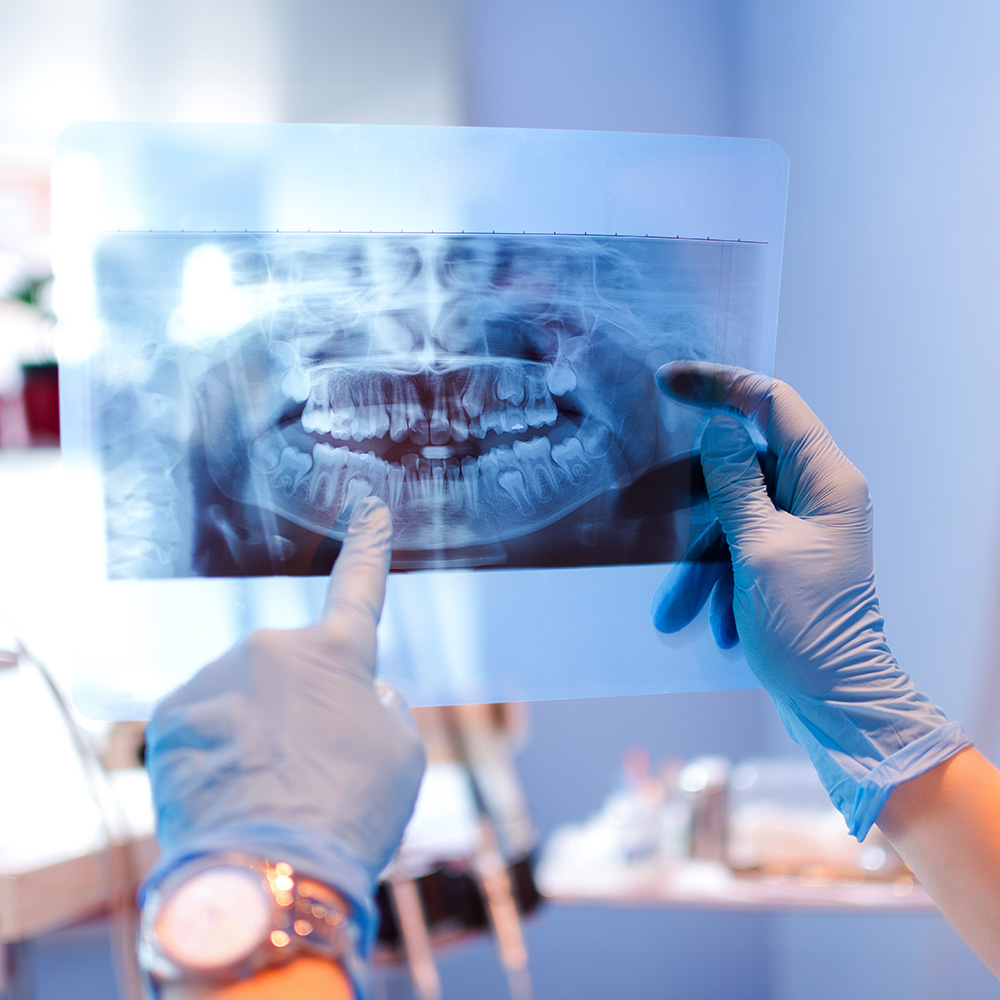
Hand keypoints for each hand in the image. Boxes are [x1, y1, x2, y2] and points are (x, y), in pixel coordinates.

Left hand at [141, 497, 425, 954]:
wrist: (266, 874)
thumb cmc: (349, 813)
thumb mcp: (401, 756)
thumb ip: (382, 710)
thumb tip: (363, 698)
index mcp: (337, 653)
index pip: (360, 587)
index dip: (369, 547)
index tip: (369, 508)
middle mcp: (272, 648)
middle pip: (292, 672)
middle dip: (301, 707)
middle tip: (310, 770)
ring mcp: (216, 677)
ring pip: (243, 698)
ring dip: (255, 732)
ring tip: (268, 794)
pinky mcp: (170, 714)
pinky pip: (203, 724)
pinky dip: (216, 753)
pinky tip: (229, 795)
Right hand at [651, 361, 969, 837]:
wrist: (837, 706)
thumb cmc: (808, 629)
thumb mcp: (759, 550)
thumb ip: (735, 483)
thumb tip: (719, 427)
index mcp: (827, 480)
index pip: (773, 404)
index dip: (720, 385)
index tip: (668, 382)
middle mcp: (818, 495)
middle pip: (740, 466)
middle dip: (689, 500)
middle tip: (635, 508)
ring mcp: (802, 529)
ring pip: (731, 516)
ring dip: (698, 561)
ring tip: (673, 612)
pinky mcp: (786, 560)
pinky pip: (737, 549)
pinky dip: (715, 581)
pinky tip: (703, 623)